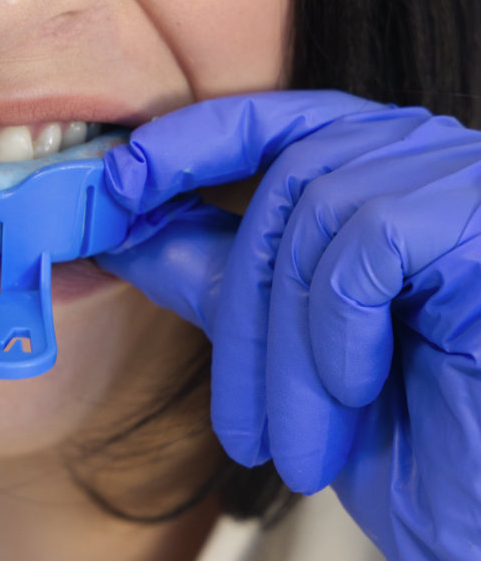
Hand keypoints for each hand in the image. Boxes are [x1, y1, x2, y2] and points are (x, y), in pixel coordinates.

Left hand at [97, 91, 480, 560]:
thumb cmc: (405, 434)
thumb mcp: (282, 347)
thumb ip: (214, 273)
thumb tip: (125, 227)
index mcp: (373, 173)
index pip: (267, 120)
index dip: (185, 143)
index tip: (115, 184)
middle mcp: (423, 160)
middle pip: (285, 188)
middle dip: (243, 319)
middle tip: (238, 426)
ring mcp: (464, 181)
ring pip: (319, 219)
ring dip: (287, 353)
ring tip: (299, 440)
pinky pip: (371, 243)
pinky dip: (342, 329)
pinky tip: (360, 388)